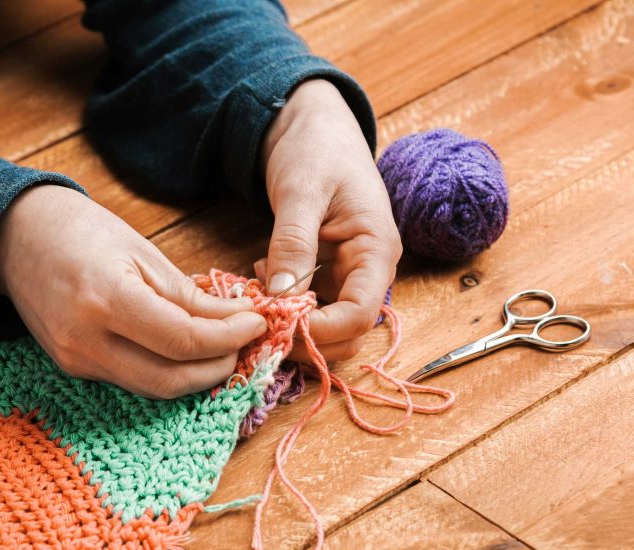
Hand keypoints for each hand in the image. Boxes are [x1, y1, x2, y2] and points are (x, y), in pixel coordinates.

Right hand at [0, 185, 266, 398]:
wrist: (15, 238)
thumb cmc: (82, 232)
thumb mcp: (143, 252)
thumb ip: (191, 296)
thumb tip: (240, 320)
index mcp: (105, 299)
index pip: (184, 340)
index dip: (229, 338)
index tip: (257, 322)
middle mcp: (85, 341)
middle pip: (171, 380)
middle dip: (218, 366)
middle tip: (246, 342)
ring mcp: (75, 360)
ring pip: (153, 388)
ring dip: (196, 375)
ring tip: (223, 348)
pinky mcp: (73, 368)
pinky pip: (132, 380)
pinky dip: (166, 370)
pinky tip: (186, 351)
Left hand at [258, 79, 401, 361]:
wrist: (313, 126)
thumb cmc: (315, 149)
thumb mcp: (300, 191)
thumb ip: (293, 242)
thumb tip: (283, 297)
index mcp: (375, 250)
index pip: (360, 315)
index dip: (321, 331)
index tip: (277, 325)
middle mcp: (367, 271)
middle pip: (347, 334)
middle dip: (304, 338)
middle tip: (259, 319)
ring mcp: (347, 276)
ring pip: (326, 328)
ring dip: (290, 325)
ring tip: (258, 293)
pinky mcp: (326, 275)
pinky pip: (309, 309)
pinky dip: (283, 307)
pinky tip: (262, 279)